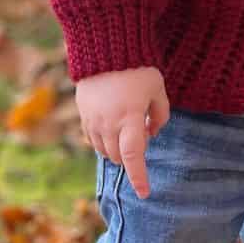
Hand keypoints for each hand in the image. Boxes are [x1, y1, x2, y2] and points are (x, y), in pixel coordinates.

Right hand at [75, 67, 169, 198]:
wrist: (105, 48)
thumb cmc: (137, 68)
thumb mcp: (158, 89)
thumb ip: (160, 115)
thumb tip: (151, 133)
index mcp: (130, 119)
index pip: (134, 158)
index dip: (139, 178)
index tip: (145, 194)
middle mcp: (108, 124)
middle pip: (119, 157)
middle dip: (132, 156)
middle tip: (141, 133)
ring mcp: (93, 120)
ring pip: (105, 151)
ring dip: (117, 149)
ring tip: (127, 126)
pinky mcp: (83, 114)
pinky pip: (93, 138)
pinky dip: (105, 140)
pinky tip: (113, 125)